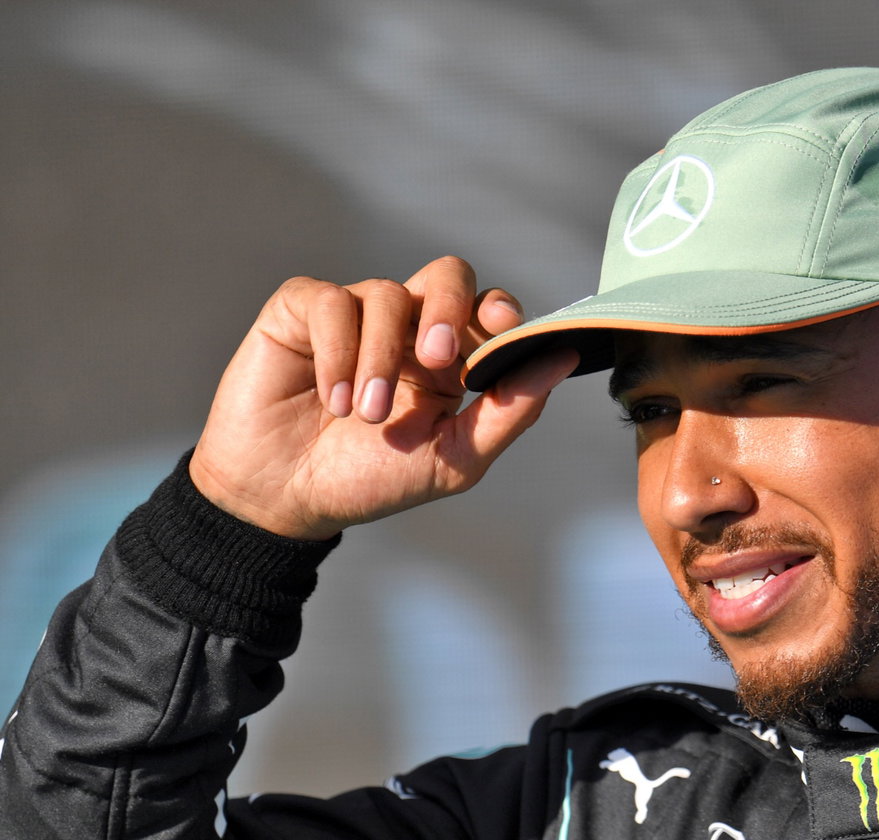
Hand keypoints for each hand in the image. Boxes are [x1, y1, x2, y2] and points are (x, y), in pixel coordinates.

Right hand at [190, 256, 576, 539]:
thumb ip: (510, 410)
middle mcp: (406, 328)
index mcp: (450, 359)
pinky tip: (332, 399)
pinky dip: (336, 352)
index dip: (500, 309)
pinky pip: (330, 303)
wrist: (286, 498)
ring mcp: (354, 315)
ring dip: (380, 359)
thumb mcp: (453, 457)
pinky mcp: (301, 311)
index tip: (503, 328)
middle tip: (435, 357)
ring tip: (366, 415)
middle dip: (447, 307)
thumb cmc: (369, 480)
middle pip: (447, 274)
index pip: (488, 310)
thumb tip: (563, 358)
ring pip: (385, 294)